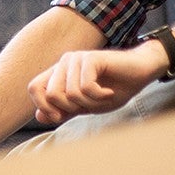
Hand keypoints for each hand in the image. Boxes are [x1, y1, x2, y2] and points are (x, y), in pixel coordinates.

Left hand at [27, 42, 166, 124]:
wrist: (140, 74)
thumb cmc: (114, 89)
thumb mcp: (86, 106)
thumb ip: (63, 110)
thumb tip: (38, 116)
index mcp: (58, 73)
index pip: (34, 88)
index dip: (44, 106)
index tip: (62, 117)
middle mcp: (63, 63)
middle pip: (52, 95)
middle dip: (73, 108)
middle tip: (91, 104)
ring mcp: (76, 58)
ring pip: (70, 94)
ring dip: (90, 103)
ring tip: (102, 97)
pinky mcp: (90, 58)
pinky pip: (86, 87)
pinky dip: (99, 96)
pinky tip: (109, 92)